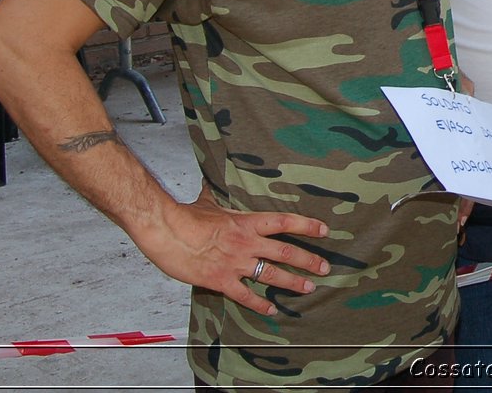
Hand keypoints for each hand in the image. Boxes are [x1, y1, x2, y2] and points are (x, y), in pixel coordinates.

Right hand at [133, 182, 330, 316]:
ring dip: (293, 282)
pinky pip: (245, 295)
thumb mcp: (208, 202)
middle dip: (308, 260)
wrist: (165, 230)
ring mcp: (235, 263)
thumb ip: (217, 197)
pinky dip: (259, 304)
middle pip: (286, 252)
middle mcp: (247, 243)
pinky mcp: (220, 280)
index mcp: (246, 222)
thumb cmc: (185, 216)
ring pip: (271, 274)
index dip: (307, 226)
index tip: (325, 230)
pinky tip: (271, 309)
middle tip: (325, 268)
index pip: (285, 222)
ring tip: (309, 288)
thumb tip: (213, 183)